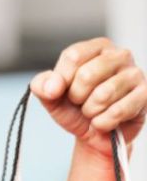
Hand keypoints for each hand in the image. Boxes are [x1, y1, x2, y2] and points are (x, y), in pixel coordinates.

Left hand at [31, 37, 146, 159]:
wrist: (95, 132)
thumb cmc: (75, 107)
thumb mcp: (51, 96)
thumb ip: (42, 85)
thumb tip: (53, 87)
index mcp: (96, 48)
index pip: (73, 56)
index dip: (61, 79)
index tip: (58, 91)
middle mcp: (119, 55)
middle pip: (87, 75)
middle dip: (76, 97)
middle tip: (80, 102)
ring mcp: (135, 74)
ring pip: (103, 95)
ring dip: (90, 111)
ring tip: (93, 111)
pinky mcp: (145, 94)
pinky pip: (117, 111)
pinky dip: (103, 123)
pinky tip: (103, 121)